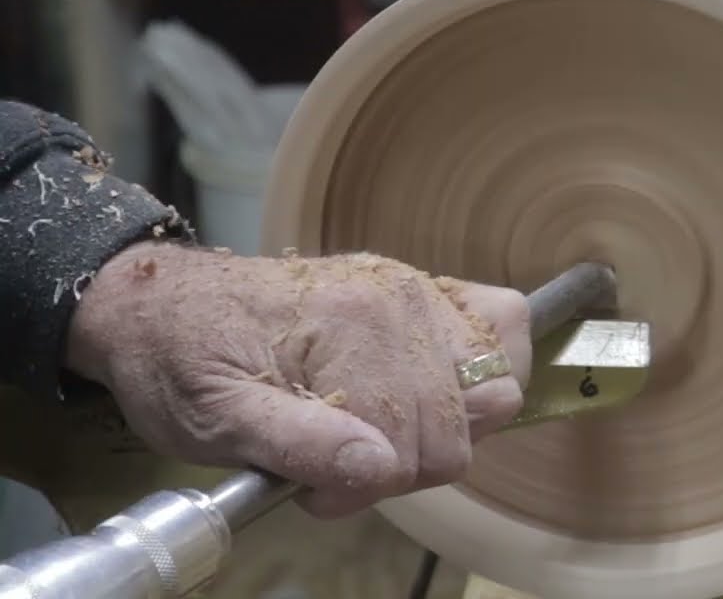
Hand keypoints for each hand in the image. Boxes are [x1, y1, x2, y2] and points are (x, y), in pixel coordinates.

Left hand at [65, 242, 531, 517]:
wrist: (161, 302)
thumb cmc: (182, 362)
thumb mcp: (214, 420)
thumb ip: (299, 445)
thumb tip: (379, 467)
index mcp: (350, 329)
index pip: (408, 451)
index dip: (361, 489)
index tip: (310, 487)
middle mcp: (400, 301)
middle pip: (458, 429)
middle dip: (401, 464)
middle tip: (338, 461)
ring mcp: (419, 290)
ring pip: (495, 388)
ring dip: (445, 427)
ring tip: (382, 428)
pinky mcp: (427, 291)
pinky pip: (504, 325)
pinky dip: (487, 368)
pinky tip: (437, 389)